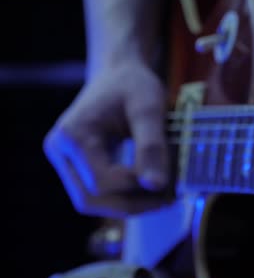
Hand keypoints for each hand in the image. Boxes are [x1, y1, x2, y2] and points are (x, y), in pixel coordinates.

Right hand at [44, 60, 170, 217]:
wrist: (119, 72)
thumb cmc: (133, 84)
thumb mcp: (149, 108)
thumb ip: (151, 146)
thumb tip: (156, 186)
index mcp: (72, 135)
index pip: (101, 180)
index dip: (136, 187)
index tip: (170, 182)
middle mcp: (60, 150)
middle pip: (90, 198)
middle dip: (133, 204)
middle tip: (170, 199)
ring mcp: (64, 160)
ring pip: (91, 201)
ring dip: (128, 205)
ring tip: (163, 198)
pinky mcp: (75, 165)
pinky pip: (96, 193)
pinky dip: (123, 197)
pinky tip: (151, 191)